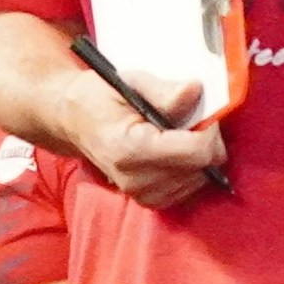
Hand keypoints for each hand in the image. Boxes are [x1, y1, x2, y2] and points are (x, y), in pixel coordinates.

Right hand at [66, 92, 228, 210]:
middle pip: (201, 166)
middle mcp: (135, 179)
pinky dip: (189, 170)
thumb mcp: (131, 82)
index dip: (209, 129)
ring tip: (176, 136)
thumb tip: (195, 90)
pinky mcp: (148, 202)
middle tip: (187, 120)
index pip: (196, 151)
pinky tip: (173, 153)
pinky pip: (189, 189)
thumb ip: (165, 91)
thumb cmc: (101, 97)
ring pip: (199, 179)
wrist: (74, 120)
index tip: (201, 112)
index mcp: (130, 148)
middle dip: (205, 141)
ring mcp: (140, 194)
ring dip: (197, 156)